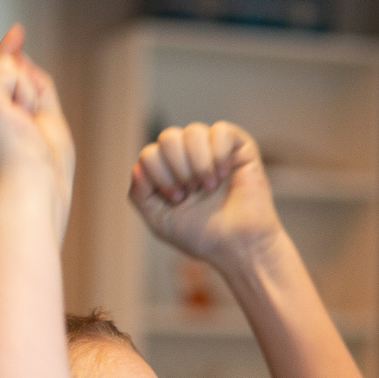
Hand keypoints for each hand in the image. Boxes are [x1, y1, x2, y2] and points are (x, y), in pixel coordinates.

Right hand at [0, 25, 73, 214]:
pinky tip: (21, 122)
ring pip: (2, 64)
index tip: (18, 31)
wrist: (33, 192)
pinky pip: (11, 71)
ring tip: (24, 129)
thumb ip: (29, 82)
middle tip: (27, 128)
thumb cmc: (42, 170)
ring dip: (27, 93)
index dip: (6, 57)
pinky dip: (27, 94)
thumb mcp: (41, 117)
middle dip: (22, 84)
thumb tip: (17, 47)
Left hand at [129, 121, 282, 268]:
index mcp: (170, 170)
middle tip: (193, 191)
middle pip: (168, 138)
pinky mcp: (240, 147)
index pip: (150, 154)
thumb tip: (138, 167)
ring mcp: (214, 150)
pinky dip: (218, 153)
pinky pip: (221, 130)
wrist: (240, 247)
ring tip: (210, 186)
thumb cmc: (203, 237)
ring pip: (193, 131)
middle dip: (177, 168)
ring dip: (198, 163)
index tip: (179, 199)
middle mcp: (190, 156)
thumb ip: (139, 195)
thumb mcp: (159, 221)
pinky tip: (225, 173)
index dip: (160, 176)